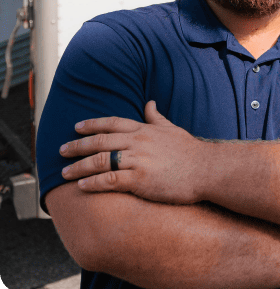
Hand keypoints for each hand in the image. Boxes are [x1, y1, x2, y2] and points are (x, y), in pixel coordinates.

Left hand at [60, 101, 208, 203]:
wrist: (208, 170)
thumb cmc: (192, 152)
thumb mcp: (173, 129)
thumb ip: (157, 118)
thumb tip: (149, 103)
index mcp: (145, 130)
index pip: (112, 122)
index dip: (92, 124)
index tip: (76, 127)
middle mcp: (139, 142)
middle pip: (100, 141)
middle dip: (77, 145)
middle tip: (61, 151)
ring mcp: (139, 161)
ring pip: (101, 160)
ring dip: (80, 166)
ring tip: (66, 172)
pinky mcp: (141, 180)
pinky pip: (110, 180)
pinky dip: (93, 182)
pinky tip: (82, 186)